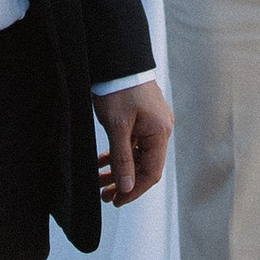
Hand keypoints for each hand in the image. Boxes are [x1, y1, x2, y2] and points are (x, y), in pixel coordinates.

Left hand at [96, 80, 171, 205]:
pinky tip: (103, 161)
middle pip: (144, 166)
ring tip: (100, 181)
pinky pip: (133, 143)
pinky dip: (119, 154)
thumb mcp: (117, 126)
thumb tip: (126, 187)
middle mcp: (160, 129)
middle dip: (124, 182)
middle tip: (104, 196)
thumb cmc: (118, 89)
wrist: (117, 59)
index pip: (151, 173)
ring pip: (137, 155)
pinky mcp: (143, 117)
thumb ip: (122, 158)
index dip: (134, 190)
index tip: (116, 201)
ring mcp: (152, 123)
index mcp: (159, 133)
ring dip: (119, 169)